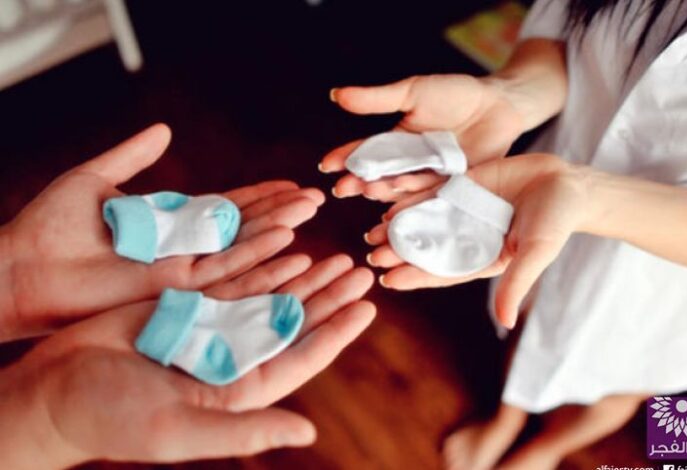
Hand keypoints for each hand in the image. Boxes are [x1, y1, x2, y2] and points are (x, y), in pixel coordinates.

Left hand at [0, 124, 324, 339]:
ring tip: (311, 213)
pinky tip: (289, 245)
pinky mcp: (176, 289)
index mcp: (169, 225)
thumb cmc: (49, 227)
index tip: (291, 183)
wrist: (21, 266)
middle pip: (244, 229)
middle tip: (316, 197)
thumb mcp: (95, 179)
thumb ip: (132, 156)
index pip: (226, 208)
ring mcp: (182, 271)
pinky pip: (227, 273)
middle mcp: (183, 250)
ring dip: (279, 231)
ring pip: (243, 250)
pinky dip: (260, 260)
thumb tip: (163, 130)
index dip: (260, 196)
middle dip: (281, 212)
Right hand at [0, 254, 373, 467]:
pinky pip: (234, 279)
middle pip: (294, 321)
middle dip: (329, 296)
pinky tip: (288, 247)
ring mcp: (211, 329)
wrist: (54, 391)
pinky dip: (262, 263)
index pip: (301, 357)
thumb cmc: (113, 418)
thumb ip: (245, 430)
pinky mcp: (186, 306)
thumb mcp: (180, 429)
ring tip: (335, 255)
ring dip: (304, 276)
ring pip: (270, 296)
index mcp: (239, 390)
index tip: (367, 306)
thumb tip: (308, 431)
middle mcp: (232, 358)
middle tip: (361, 269)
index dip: (336, 332)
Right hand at [320, 74, 525, 200]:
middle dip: (360, 183)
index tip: (326, 165)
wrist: (499, 104)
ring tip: (368, 192)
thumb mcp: (413, 93)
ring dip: (383, 195)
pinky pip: (429, 197)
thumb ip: (376, 99)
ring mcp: (428, 179)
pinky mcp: (451, 189)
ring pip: (401, 191)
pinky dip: (413, 203)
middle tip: (342, 188)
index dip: (345, 158)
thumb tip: (335, 95)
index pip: (365, 152)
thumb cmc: (455, 94)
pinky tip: (398, 205)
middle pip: (379, 176)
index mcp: (395, 143)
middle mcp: (408, 165)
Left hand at [363, 154, 589, 327]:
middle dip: (400, 252)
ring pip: (425, 218)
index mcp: (482, 256)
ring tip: (372, 232)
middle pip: (428, 245)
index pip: (443, 270)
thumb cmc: (556, 222)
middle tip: (373, 256)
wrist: (567, 181)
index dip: (416, 276)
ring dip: (399, 226)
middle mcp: (468, 235)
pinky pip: (434, 189)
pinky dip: (412, 194)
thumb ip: (516, 284)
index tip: (389, 281)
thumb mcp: (535, 253)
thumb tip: (506, 323)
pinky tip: (390, 199)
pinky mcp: (464, 184)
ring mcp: (464, 209)